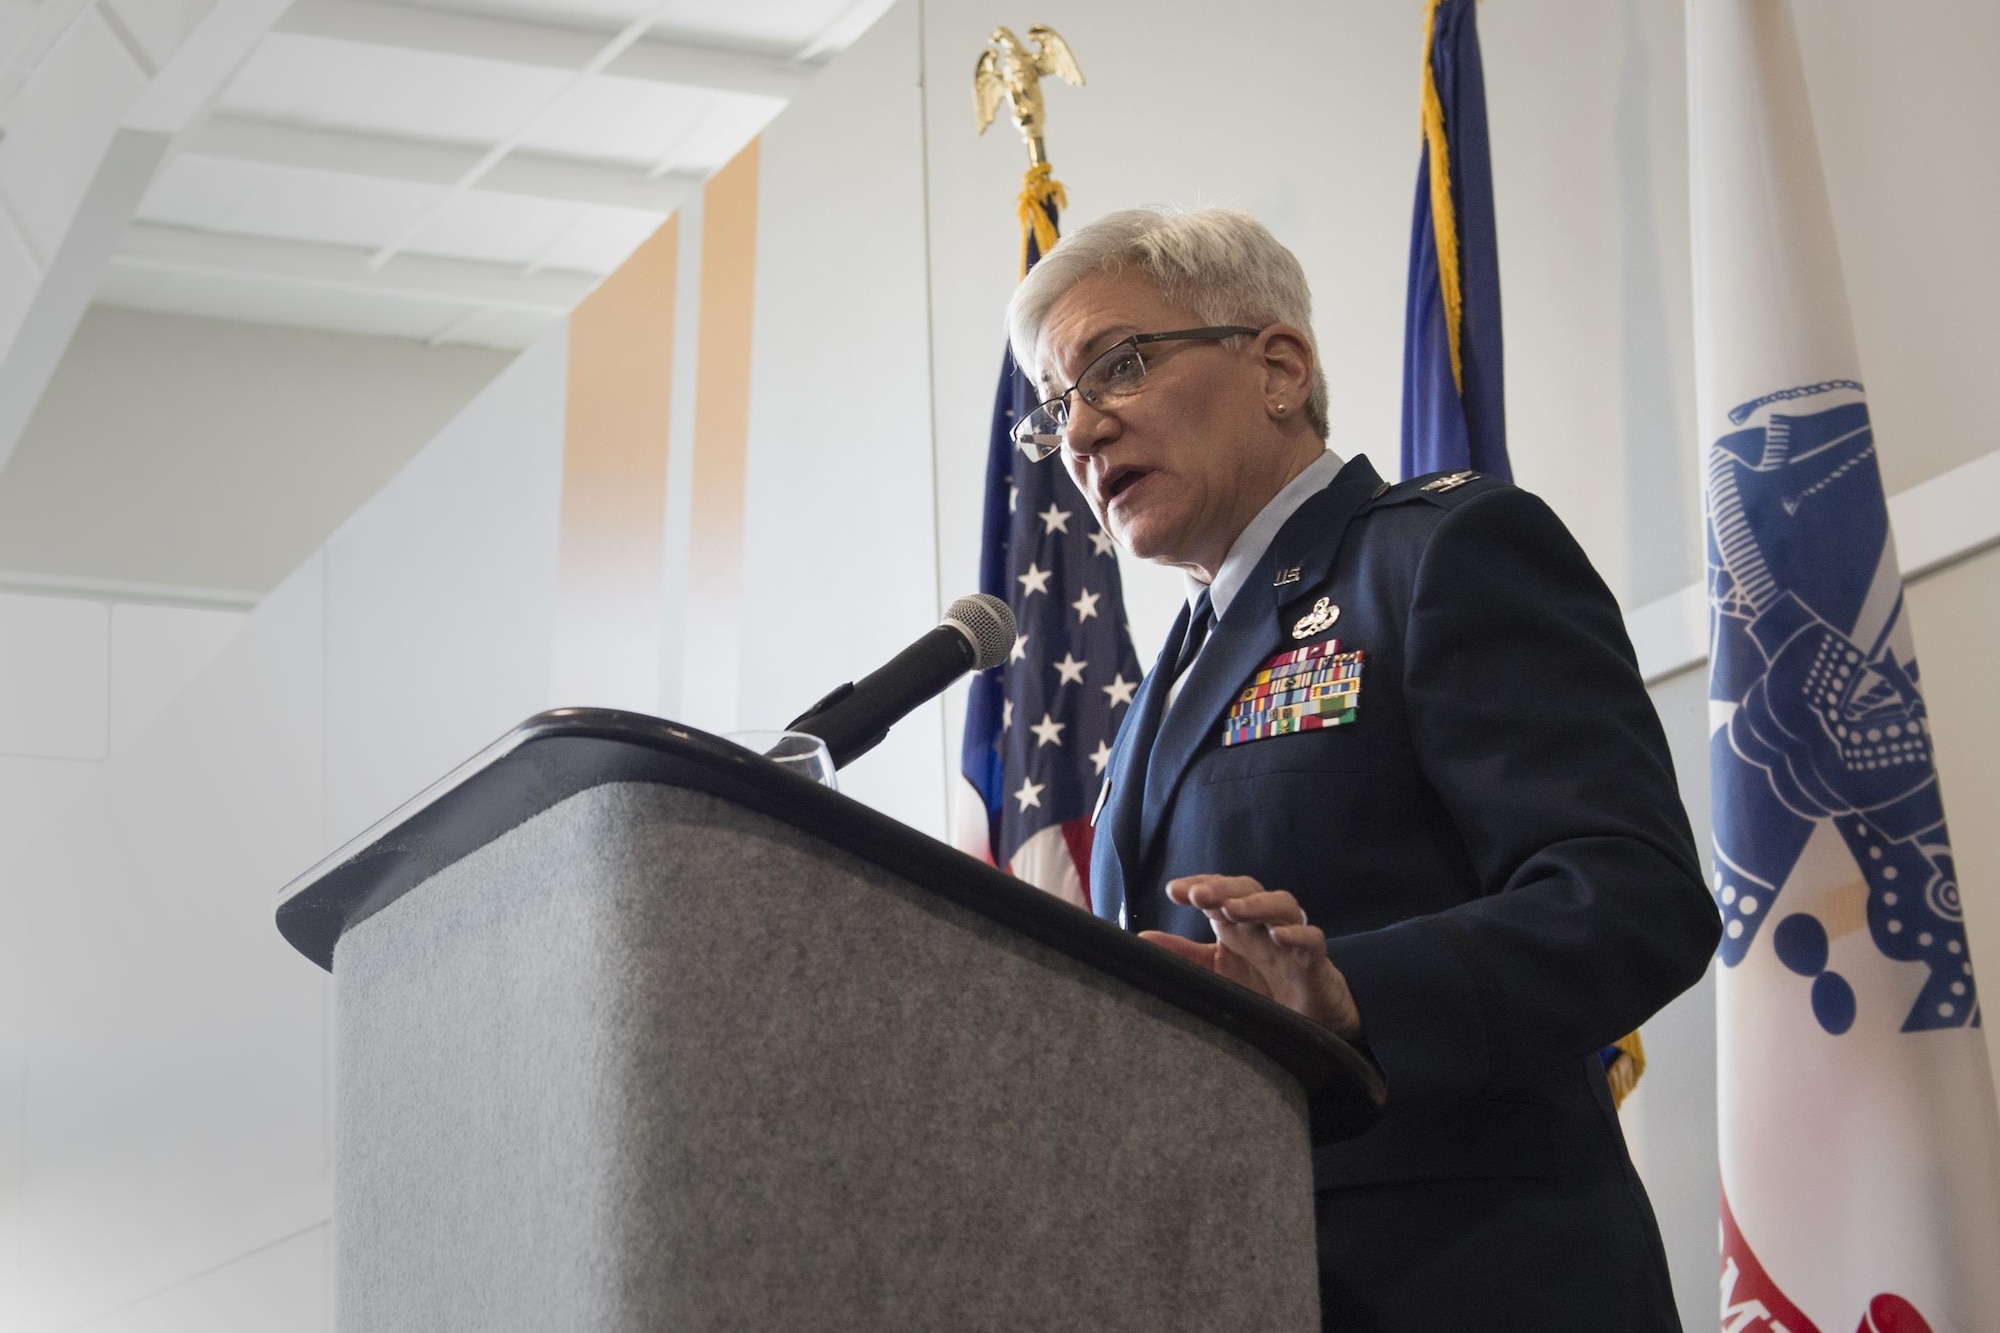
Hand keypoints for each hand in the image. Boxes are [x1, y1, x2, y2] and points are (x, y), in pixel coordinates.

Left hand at [1140, 874, 1362, 1039]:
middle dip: (1222, 888)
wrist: (1310, 1017)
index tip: (1173, 891)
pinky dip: (1297, 934)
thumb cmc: (1261, 986)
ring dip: (1256, 904)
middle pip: (1247, 889)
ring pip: (1281, 905)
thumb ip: (1182, 955)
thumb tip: (1141, 938)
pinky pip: (1312, 939)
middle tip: (1197, 895)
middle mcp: (1262, 923)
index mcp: (1237, 923)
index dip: (1198, 886)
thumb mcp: (1215, 971)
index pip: (1217, 891)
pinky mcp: (1314, 960)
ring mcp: (1291, 938)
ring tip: (1232, 909)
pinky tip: (1279, 936)